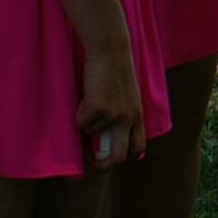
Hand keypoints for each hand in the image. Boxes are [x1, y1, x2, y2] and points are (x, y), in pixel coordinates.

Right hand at [77, 45, 145, 169]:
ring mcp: (114, 115)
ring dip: (86, 124)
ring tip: (88, 103)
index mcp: (138, 115)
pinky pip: (81, 123)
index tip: (114, 158)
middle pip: (118, 155)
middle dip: (104, 165)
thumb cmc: (115, 70)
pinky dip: (79, 115)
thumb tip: (110, 135)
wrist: (110, 52)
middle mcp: (128, 118)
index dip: (127, 157)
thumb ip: (125, 112)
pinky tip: (84, 97)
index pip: (138, 147)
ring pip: (92, 134)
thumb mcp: (128, 95)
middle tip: (93, 162)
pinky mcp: (99, 109)